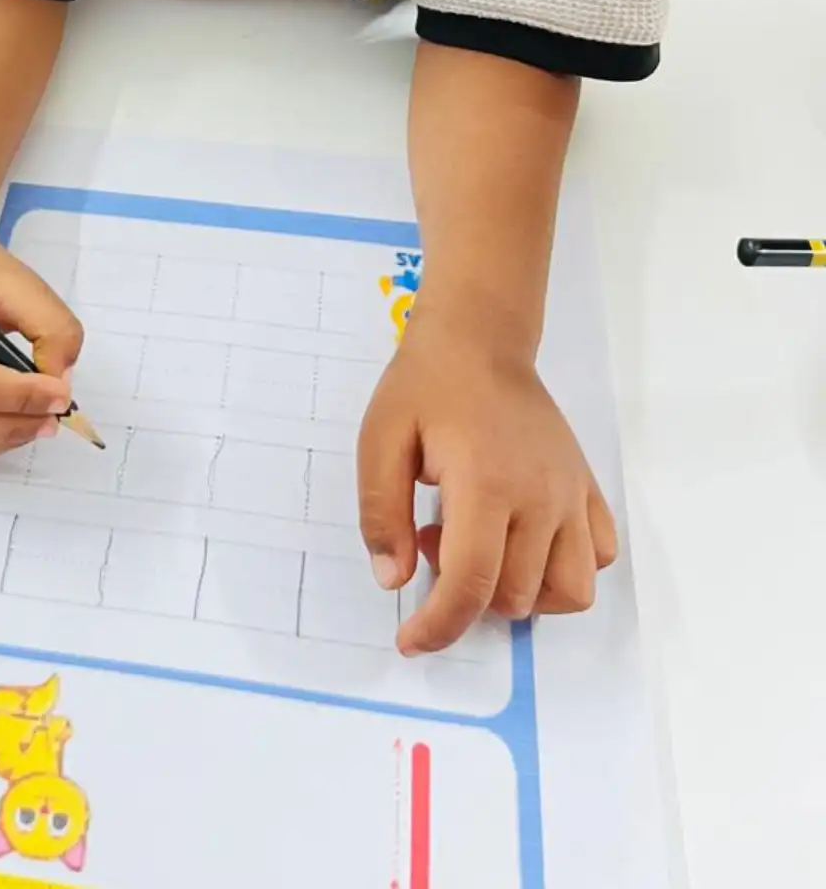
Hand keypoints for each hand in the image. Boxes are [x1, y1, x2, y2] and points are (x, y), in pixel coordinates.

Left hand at [357, 310, 617, 654]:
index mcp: (487, 484)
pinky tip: (523, 542)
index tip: (410, 641)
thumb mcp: (379, 439)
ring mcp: (573, 494)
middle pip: (515, 595)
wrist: (479, 339)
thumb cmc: (425, 386)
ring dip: (520, 593)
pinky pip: (600, 557)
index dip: (439, 626)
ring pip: (569, 590)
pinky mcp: (587, 487)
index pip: (472, 584)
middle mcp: (542, 497)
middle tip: (431, 538)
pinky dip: (565, 571)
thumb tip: (394, 581)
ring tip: (481, 546)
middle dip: (465, 594)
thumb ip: (380, 512)